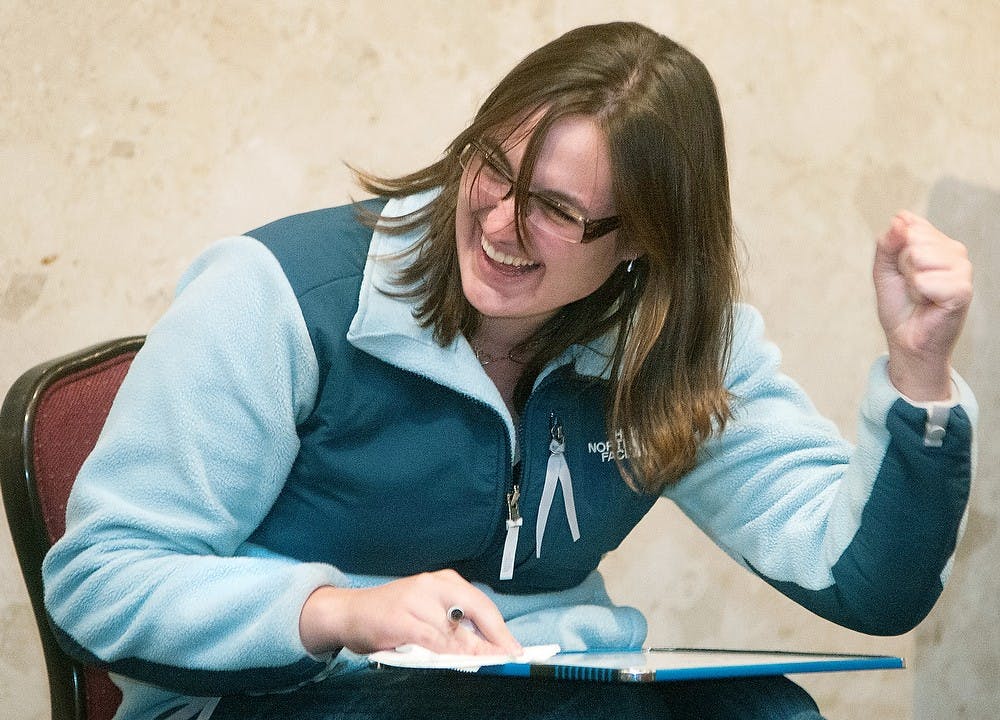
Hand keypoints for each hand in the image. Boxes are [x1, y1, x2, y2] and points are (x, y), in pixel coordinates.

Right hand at [298, 569, 521, 656]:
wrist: (350, 612)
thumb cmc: (393, 614)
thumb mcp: (427, 611)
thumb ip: (453, 624)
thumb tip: (486, 645)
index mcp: (443, 581)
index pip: (481, 604)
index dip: (500, 629)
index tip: (515, 649)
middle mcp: (432, 585)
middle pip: (475, 611)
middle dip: (494, 638)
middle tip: (507, 658)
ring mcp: (415, 599)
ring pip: (453, 630)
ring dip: (472, 650)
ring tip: (487, 663)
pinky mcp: (400, 619)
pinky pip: (431, 639)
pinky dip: (447, 652)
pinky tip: (457, 661)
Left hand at [872, 210, 971, 399]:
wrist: (906, 338)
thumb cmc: (899, 304)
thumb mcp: (884, 269)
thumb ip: (887, 243)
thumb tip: (899, 219)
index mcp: (937, 241)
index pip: (907, 224)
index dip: (894, 251)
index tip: (902, 271)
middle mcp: (954, 250)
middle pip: (911, 240)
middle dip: (902, 267)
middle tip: (912, 286)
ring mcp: (962, 268)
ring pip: (918, 257)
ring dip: (911, 282)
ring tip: (920, 295)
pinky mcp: (963, 289)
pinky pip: (926, 280)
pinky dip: (919, 294)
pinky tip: (929, 303)